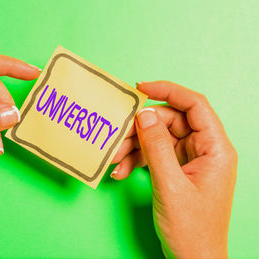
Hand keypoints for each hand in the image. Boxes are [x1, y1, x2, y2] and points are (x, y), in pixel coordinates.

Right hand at [111, 81, 236, 257]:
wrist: (193, 258)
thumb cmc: (192, 229)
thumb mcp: (170, 185)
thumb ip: (156, 146)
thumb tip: (144, 114)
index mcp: (216, 149)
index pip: (195, 105)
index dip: (168, 90)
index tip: (141, 87)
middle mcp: (205, 150)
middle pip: (171, 121)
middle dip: (141, 128)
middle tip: (117, 136)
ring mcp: (190, 160)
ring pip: (159, 137)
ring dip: (134, 146)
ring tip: (114, 159)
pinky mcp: (177, 169)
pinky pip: (155, 154)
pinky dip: (136, 160)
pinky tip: (121, 171)